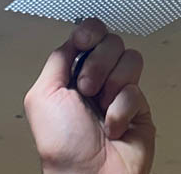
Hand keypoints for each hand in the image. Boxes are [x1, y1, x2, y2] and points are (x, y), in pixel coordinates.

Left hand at [24, 18, 154, 173]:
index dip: (89, 33)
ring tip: (101, 107)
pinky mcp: (139, 108)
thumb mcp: (41, 96)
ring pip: (130, 60)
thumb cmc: (62, 147)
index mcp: (72, 74)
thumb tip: (74, 36)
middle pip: (111, 42)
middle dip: (97, 65)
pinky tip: (112, 126)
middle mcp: (97, 80)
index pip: (89, 34)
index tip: (83, 43)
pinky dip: (121, 110)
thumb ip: (57, 59)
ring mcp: (119, 92)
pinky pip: (137, 90)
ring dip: (111, 86)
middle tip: (87, 88)